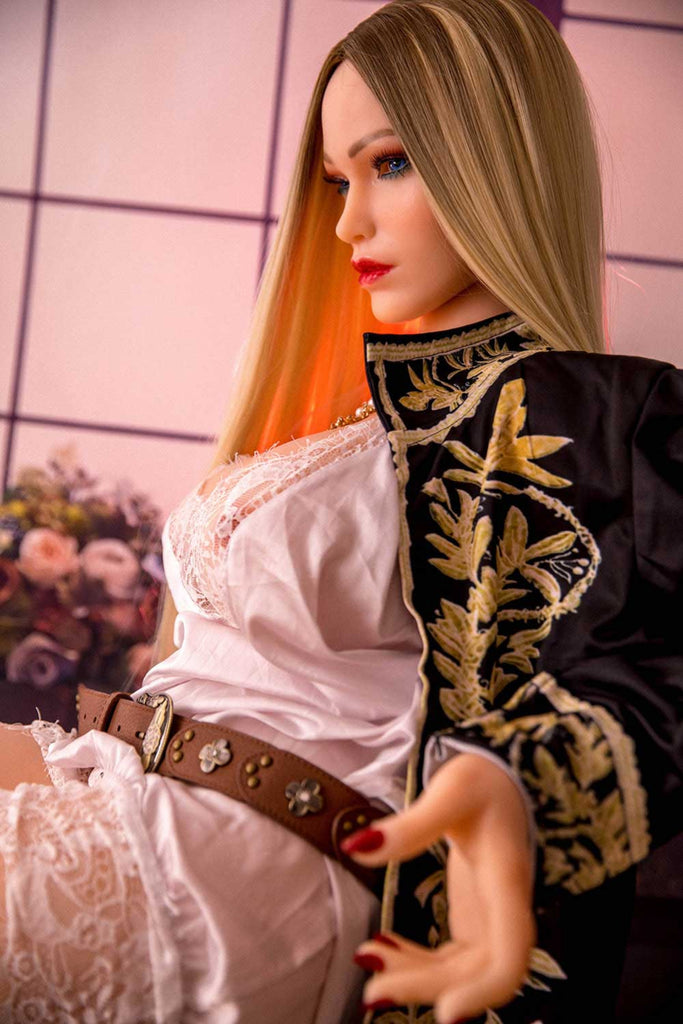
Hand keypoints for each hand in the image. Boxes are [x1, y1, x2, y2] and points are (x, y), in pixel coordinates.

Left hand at [342, 753, 535, 1023]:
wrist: (501, 778)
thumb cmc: (483, 781)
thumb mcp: (450, 790)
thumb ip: (409, 825)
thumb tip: (357, 848)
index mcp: (508, 882)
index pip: (509, 955)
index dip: (485, 991)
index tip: (447, 1015)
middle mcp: (505, 910)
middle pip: (476, 973)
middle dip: (426, 989)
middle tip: (370, 992)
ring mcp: (490, 919)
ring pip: (460, 972)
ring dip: (416, 980)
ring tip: (366, 960)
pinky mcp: (473, 919)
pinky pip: (449, 959)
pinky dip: (415, 963)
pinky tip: (380, 947)